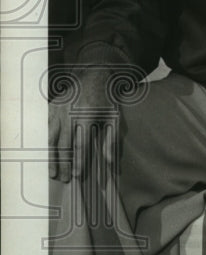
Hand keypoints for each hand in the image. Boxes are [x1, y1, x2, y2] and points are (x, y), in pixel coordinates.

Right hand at [48, 66, 119, 182]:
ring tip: (52, 171)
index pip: (80, 144)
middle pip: (63, 144)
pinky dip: (44, 141)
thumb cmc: (106, 100)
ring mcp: (58, 110)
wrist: (93, 76)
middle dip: (63, 163)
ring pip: (51, 138)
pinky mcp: (51, 107)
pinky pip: (45, 127)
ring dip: (51, 156)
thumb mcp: (114, 118)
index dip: (79, 161)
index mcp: (85, 117)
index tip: (77, 175)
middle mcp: (69, 114)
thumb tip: (110, 161)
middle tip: (63, 178)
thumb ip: (111, 140)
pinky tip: (44, 153)